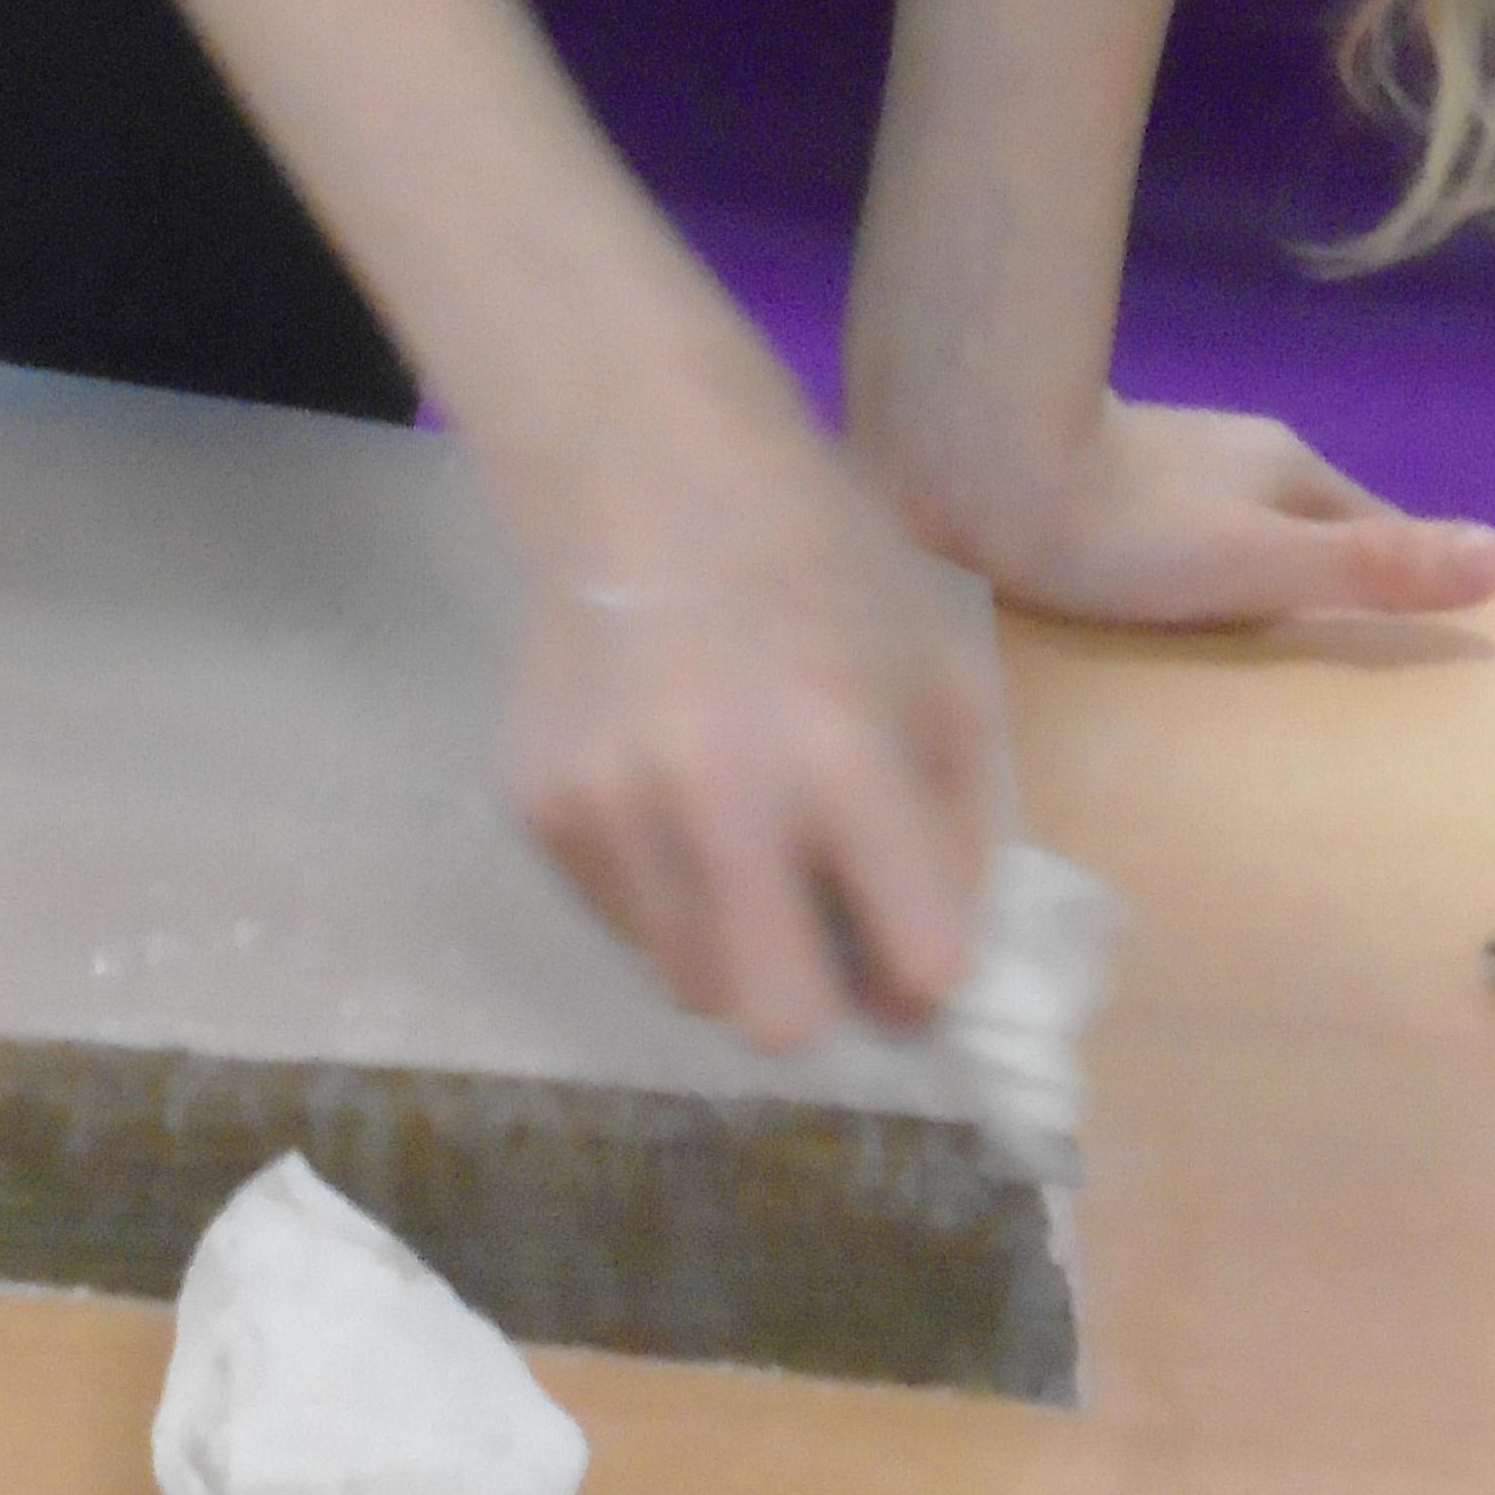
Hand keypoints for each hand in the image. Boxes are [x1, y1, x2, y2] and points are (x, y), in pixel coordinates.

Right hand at [505, 434, 1006, 1057]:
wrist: (641, 470)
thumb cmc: (820, 563)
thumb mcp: (938, 668)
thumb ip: (954, 826)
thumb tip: (935, 977)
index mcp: (845, 757)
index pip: (918, 965)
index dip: (927, 971)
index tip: (914, 946)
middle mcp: (719, 797)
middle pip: (778, 1024)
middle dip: (817, 998)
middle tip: (822, 937)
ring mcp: (612, 808)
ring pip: (688, 986)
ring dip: (731, 945)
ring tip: (739, 844)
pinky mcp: (540, 808)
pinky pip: (619, 919)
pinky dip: (659, 889)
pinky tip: (669, 792)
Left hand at [874, 392, 1494, 632]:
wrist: (965, 463)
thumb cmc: (1117, 530)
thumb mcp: (1259, 565)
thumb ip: (1371, 571)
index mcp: (1286, 469)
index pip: (1373, 528)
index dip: (1400, 577)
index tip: (1420, 632)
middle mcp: (1232, 447)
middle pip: (1306, 519)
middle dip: (1325, 572)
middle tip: (1336, 650)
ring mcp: (1161, 453)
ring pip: (1233, 516)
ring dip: (1249, 565)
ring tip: (1250, 636)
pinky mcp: (1092, 471)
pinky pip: (1166, 523)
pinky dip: (1180, 559)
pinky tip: (1152, 595)